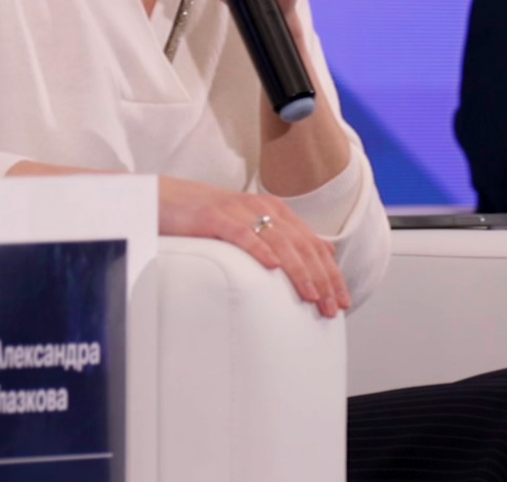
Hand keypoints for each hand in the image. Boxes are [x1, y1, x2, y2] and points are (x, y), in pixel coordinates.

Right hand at [158, 175, 349, 316]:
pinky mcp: (214, 216)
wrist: (164, 199)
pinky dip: (259, 249)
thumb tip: (324, 251)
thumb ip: (286, 236)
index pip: (313, 244)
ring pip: (279, 241)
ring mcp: (239, 211)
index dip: (331, 273)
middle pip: (302, 245)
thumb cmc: (207, 219)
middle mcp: (262, 208)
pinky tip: (272, 266)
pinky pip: (242, 233)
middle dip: (322, 278)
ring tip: (310, 295)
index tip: (342, 300)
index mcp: (275, 211)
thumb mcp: (253, 225)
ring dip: (299, 270)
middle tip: (331, 307)